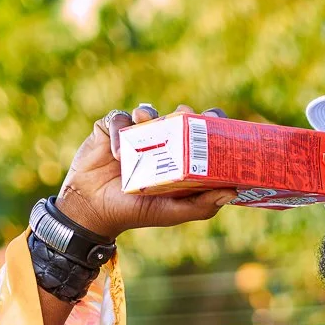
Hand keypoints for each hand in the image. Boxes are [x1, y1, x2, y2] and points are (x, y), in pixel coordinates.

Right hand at [54, 104, 236, 238]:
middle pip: (176, 116)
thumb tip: (232, 192)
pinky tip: (118, 154)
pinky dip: (119, 131)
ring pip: (147, 112)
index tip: (217, 121)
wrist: (92, 211)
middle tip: (185, 113)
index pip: (199, 134)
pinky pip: (117, 119)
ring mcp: (134, 134)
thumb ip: (201, 205)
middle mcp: (159, 142)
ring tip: (147, 121)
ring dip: (149, 114)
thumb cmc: (135, 212)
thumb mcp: (171, 212)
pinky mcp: (109, 130)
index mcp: (177, 157)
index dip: (211, 124)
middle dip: (184, 113)